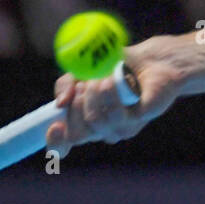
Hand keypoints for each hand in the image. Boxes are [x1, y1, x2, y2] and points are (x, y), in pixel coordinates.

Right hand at [45, 43, 182, 156]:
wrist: (150, 57)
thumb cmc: (115, 66)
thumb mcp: (80, 71)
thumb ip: (64, 85)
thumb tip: (60, 104)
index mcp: (85, 122)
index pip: (63, 146)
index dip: (55, 142)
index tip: (54, 126)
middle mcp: (103, 130)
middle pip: (78, 134)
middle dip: (76, 105)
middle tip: (85, 85)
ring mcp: (123, 127)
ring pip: (96, 122)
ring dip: (95, 93)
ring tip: (105, 77)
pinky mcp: (141, 118)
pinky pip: (119, 114)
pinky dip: (113, 91)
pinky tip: (118, 78)